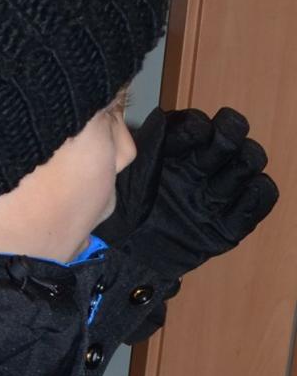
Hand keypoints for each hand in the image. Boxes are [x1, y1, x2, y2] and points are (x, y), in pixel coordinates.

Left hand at [96, 107, 277, 277]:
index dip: (197, 127)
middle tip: (215, 149)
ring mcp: (216, 195)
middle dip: (228, 138)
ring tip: (226, 174)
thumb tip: (162, 119)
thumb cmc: (119, 212)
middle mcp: (200, 170)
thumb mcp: (125, 175)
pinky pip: (257, 201)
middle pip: (231, 138)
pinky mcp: (228, 225)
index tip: (192, 133)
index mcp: (174, 154)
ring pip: (248, 163)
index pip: (197, 126)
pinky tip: (242, 194)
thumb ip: (144, 149)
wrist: (124, 256)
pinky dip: (257, 193)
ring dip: (243, 162)